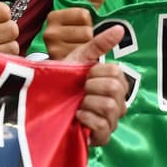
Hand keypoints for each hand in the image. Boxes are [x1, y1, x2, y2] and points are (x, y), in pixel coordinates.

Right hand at [43, 0, 108, 59]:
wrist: (66, 63)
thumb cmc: (77, 36)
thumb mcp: (85, 16)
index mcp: (55, 16)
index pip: (84, 14)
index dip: (89, 22)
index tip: (82, 28)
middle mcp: (49, 30)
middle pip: (86, 30)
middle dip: (90, 37)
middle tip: (82, 41)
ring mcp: (52, 47)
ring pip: (86, 44)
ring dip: (88, 48)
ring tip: (81, 50)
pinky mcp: (59, 62)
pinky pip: (83, 57)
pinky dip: (85, 59)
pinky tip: (79, 58)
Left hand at [65, 25, 126, 146]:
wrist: (46, 100)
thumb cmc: (65, 79)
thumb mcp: (80, 58)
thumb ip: (99, 44)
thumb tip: (120, 29)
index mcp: (117, 82)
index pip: (115, 73)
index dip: (94, 73)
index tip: (83, 77)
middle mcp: (119, 102)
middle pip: (114, 90)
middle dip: (91, 88)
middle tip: (80, 91)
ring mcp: (113, 121)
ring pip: (109, 107)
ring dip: (88, 103)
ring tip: (78, 104)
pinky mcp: (103, 137)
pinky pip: (103, 127)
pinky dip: (87, 119)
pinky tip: (77, 115)